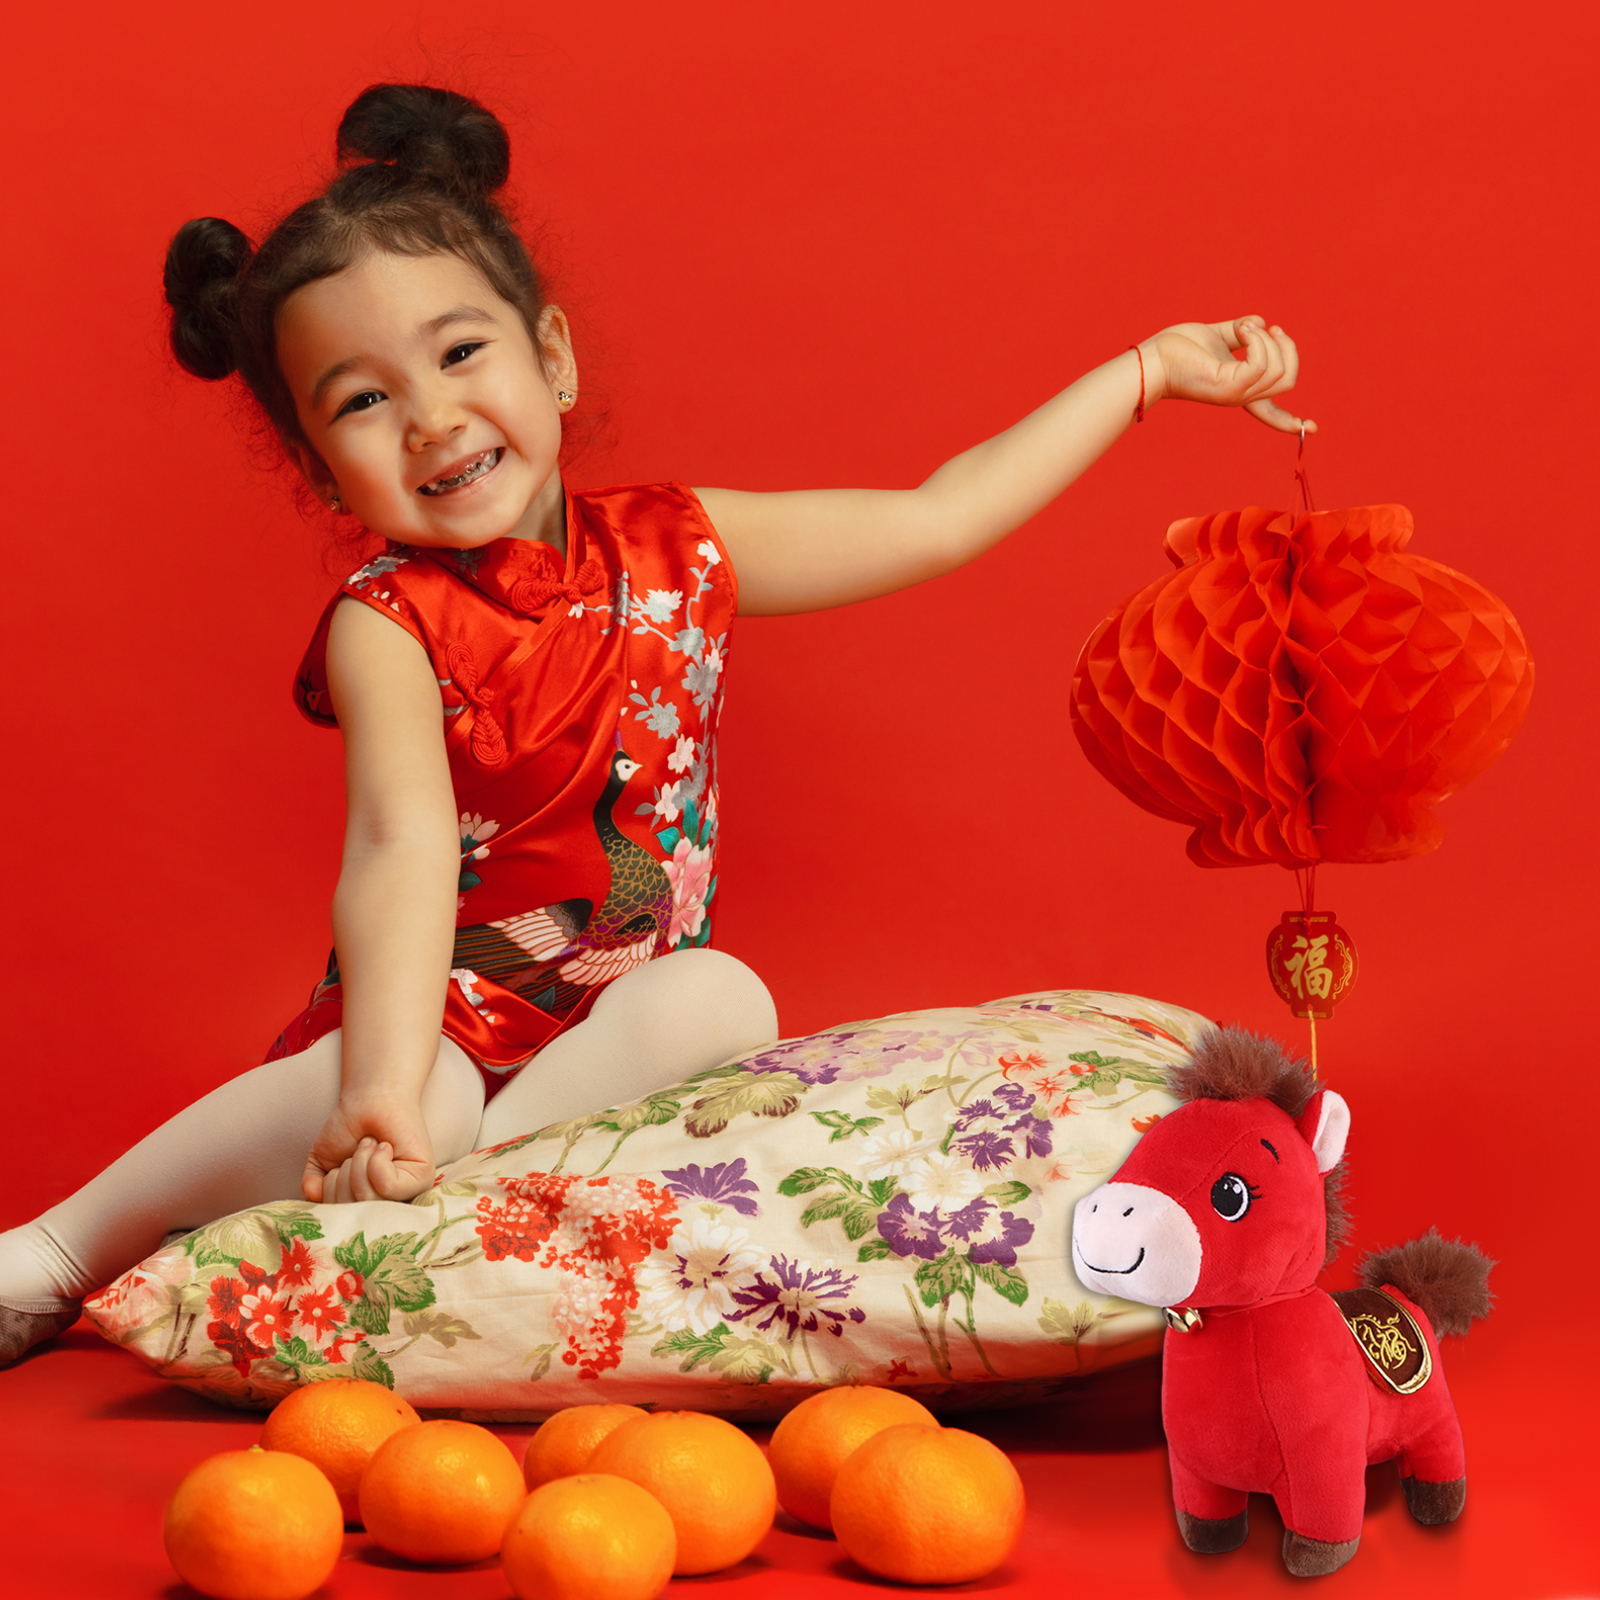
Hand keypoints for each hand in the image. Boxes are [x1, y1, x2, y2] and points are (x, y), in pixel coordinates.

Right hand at [301, 1094, 436, 1204]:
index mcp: (363, 1210)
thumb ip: (313, 1188)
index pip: (338, 1223)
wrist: (369, 1100)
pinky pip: (387, 1186)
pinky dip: (376, 1160)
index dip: (329, 1193)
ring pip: (368, 1199)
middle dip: (343, 1176)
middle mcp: (387, 1208)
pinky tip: (384, 1147)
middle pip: (352, 1213)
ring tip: (370, 1146)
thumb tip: (313, 1196)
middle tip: (355, 1153)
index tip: (340, 1168)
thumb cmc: (348, 1132)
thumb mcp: (323, 1164)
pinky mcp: (422, 1179)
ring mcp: (407, 1196)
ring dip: (359, 1163)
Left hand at [1142, 317, 1314, 433]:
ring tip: (1245, 326)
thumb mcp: (1217, 336)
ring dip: (1268, 338)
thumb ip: (1241, 331)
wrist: (1154, 358)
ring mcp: (1235, 394)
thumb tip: (1261, 320)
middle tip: (1262, 327)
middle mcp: (1241, 396)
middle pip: (1288, 379)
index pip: (1271, 413)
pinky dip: (1259, 340)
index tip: (1313, 428)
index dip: (1292, 421)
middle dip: (1286, 346)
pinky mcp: (1227, 387)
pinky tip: (1244, 329)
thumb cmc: (1178, 348)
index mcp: (1241, 389)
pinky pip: (1261, 365)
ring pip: (1278, 370)